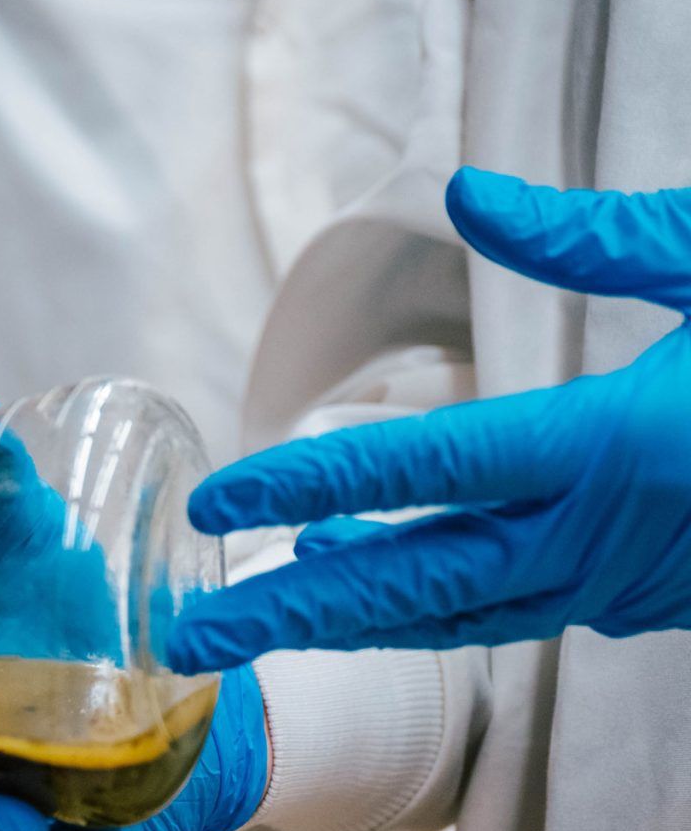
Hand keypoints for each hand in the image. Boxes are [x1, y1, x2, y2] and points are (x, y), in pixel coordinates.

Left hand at [169, 168, 690, 670]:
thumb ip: (595, 235)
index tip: (218, 502)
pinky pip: (521, 612)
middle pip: (416, 584)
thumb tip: (467, 190)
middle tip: (186, 640)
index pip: (426, 469)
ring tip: (260, 612)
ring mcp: (631, 586)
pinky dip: (439, 607)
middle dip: (294, 613)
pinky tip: (382, 579)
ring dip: (357, 616)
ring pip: (463, 615)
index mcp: (619, 444)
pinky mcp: (651, 605)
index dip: (311, 483)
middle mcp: (610, 536)